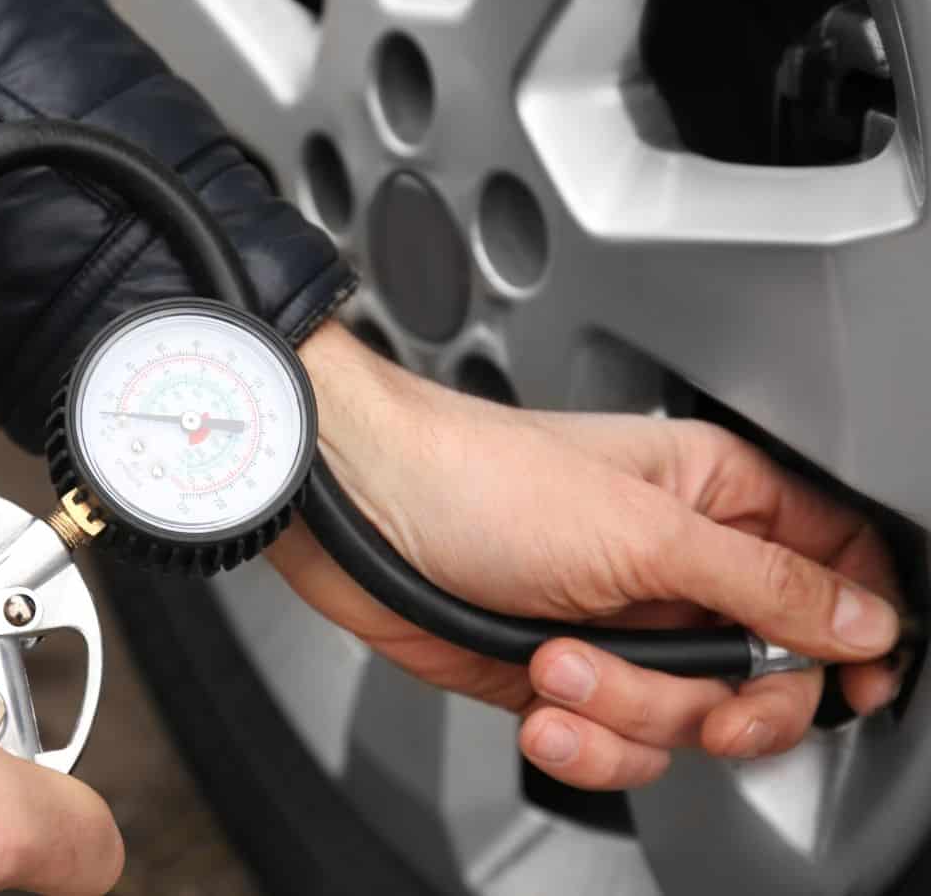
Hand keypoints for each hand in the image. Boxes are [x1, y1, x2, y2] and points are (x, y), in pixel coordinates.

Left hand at [268, 322, 903, 790]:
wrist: (359, 513)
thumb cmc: (478, 481)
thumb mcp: (641, 532)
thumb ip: (763, 584)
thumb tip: (863, 619)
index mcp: (711, 496)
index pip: (829, 564)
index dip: (853, 627)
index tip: (855, 681)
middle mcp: (672, 563)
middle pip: (768, 669)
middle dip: (727, 699)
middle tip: (699, 701)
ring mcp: (618, 624)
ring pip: (686, 717)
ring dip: (625, 710)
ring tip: (557, 662)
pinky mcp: (563, 673)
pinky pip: (615, 742)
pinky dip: (582, 740)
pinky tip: (540, 705)